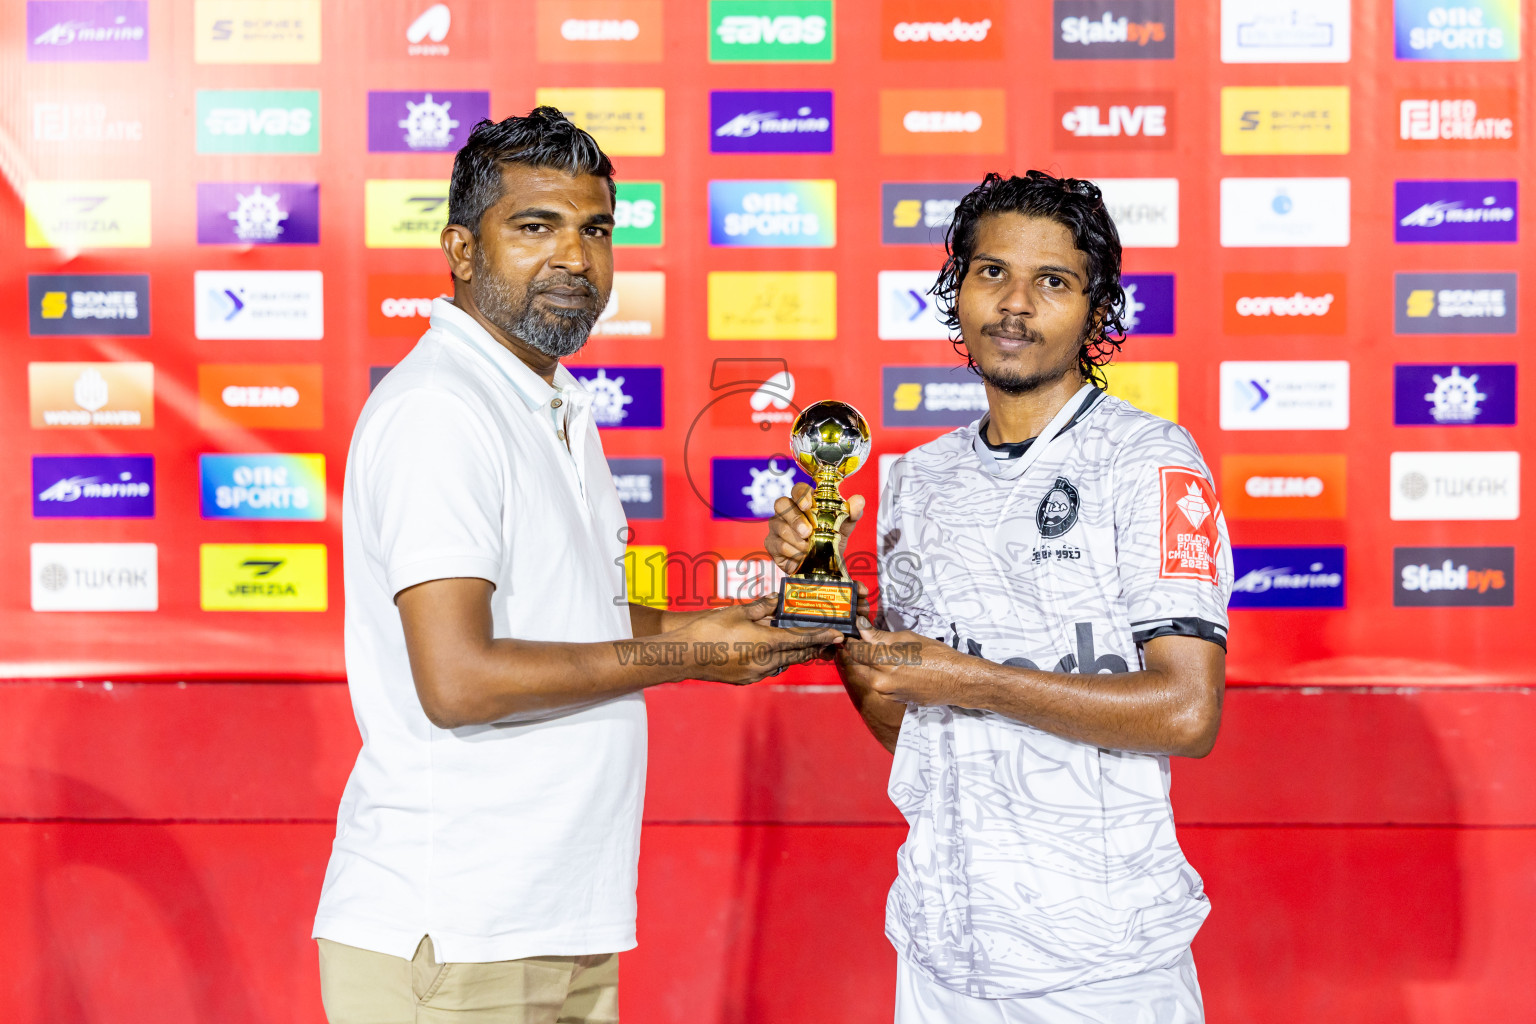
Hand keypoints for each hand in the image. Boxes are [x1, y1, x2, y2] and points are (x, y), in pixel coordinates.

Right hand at [675, 595, 843, 685]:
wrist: (683, 656)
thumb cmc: (708, 630)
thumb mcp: (736, 612)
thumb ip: (760, 607)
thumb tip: (775, 601)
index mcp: (766, 642)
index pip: (801, 639)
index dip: (821, 636)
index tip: (838, 635)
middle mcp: (765, 662)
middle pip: (797, 655)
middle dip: (814, 648)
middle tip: (830, 643)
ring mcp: (755, 674)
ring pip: (783, 664)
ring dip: (794, 655)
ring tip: (803, 646)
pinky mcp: (745, 680)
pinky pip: (768, 670)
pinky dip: (775, 661)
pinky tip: (772, 654)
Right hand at [766, 482, 865, 575]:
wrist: (824, 565)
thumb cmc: (831, 539)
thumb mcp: (844, 527)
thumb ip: (851, 513)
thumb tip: (858, 500)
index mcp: (804, 502)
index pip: (797, 489)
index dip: (800, 494)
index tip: (807, 505)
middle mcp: (787, 510)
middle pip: (781, 504)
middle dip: (794, 518)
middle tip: (807, 532)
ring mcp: (777, 526)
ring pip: (779, 526)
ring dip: (795, 539)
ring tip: (808, 549)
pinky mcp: (771, 543)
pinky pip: (777, 544)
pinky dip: (790, 551)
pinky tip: (800, 556)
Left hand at [837, 619, 963, 706]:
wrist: (955, 681)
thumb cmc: (936, 655)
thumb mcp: (908, 639)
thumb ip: (881, 637)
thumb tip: (862, 629)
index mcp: (883, 662)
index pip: (856, 650)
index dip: (851, 640)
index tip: (851, 633)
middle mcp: (880, 680)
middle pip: (857, 664)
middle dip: (858, 653)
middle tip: (863, 641)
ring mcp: (886, 692)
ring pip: (867, 675)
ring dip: (868, 664)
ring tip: (880, 653)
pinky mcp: (892, 699)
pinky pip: (878, 685)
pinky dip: (879, 675)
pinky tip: (891, 667)